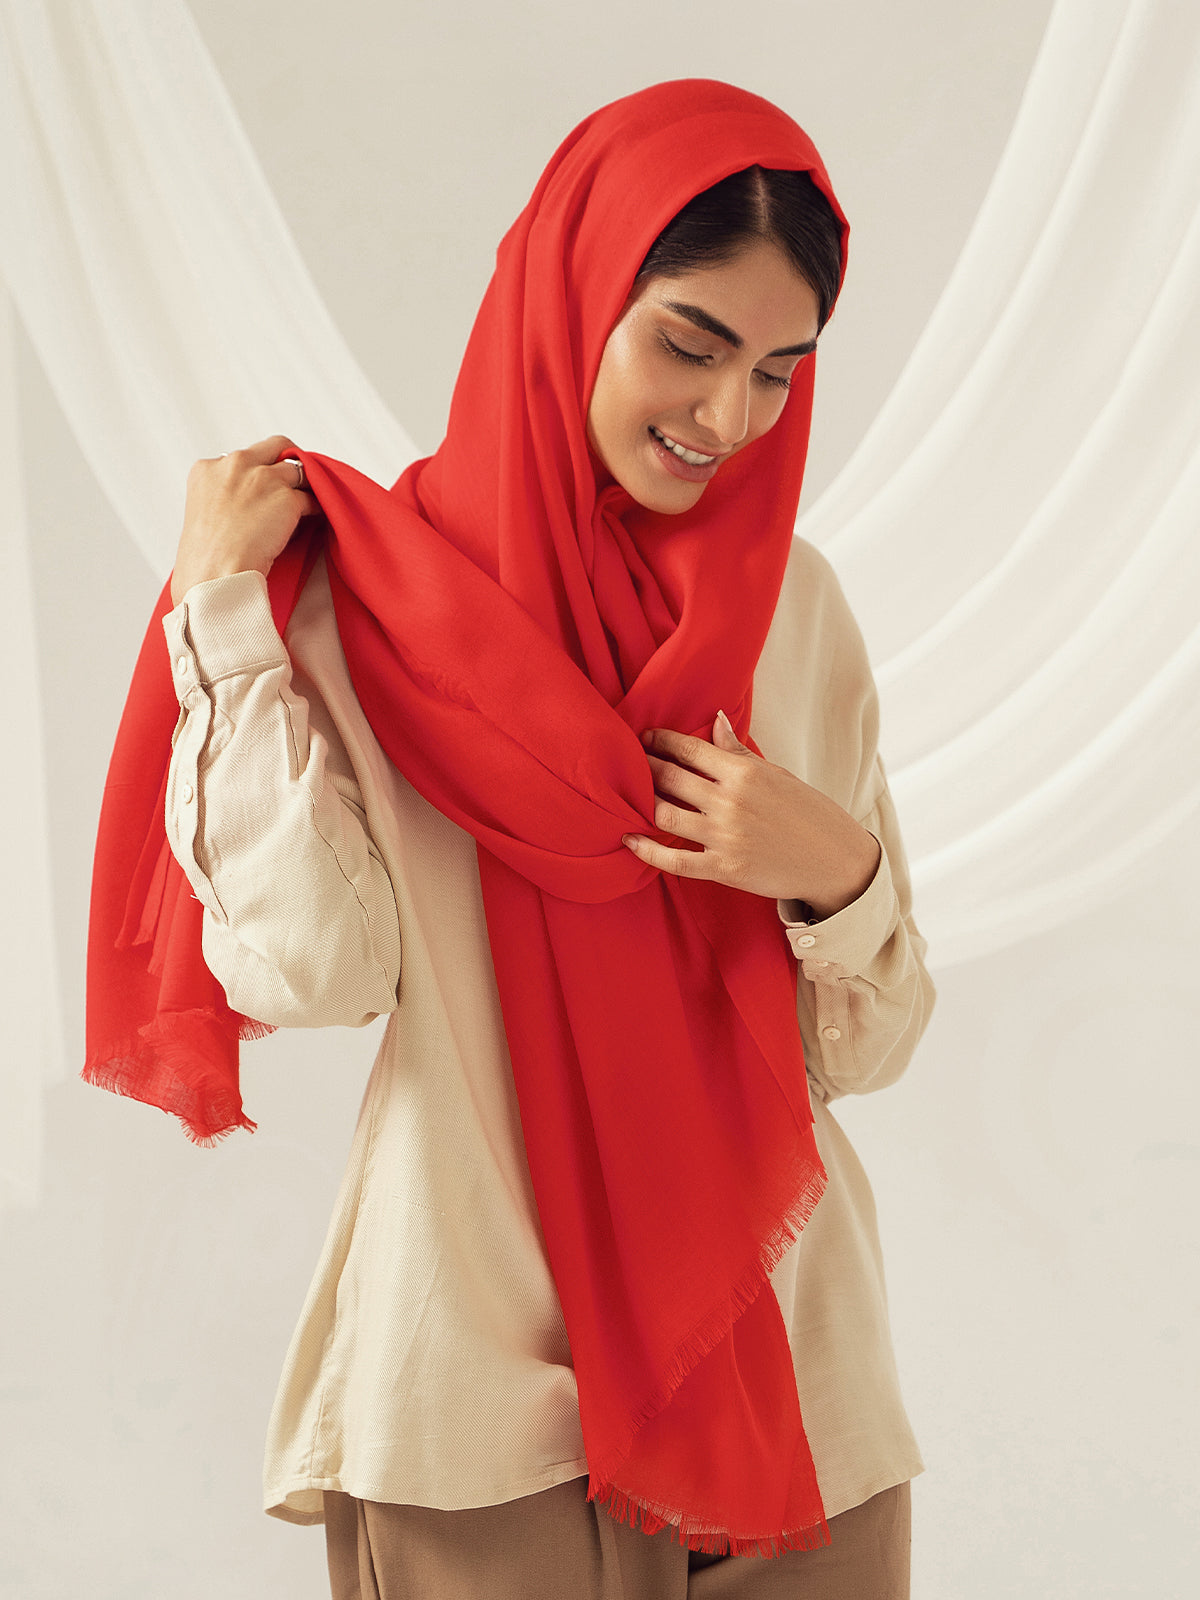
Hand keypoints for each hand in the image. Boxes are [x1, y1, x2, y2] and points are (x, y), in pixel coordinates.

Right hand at [170, 434, 318, 605]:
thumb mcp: (202, 513)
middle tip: (298, 481)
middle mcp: (234, 465)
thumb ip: (223, 496)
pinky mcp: (286, 498)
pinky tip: (318, 516)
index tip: (264, 487)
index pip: (242, 457)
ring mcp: (262, 479)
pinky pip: (312, 497)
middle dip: (288, 461)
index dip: (258, 471)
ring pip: (298, 469)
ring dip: (305, 484)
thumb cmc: (204, 560)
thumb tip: (248, 501)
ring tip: (311, 500)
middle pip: (275, 447)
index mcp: (206, 469)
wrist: (214, 576)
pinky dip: (317, 506)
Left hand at [621, 710, 880, 915]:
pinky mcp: (723, 868)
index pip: (690, 750)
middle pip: (670, 778)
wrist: (833, 860)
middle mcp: (729, 802)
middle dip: (645, 767)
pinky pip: (674, 860)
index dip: (661, 741)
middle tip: (630, 762)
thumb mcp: (776, 774)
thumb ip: (739, 752)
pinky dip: (647, 850)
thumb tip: (716, 719)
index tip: (645, 737)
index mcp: (743, 773)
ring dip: (642, 803)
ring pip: (665, 815)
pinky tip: (629, 840)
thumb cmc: (807, 813)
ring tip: (628, 796)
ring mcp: (724, 836)